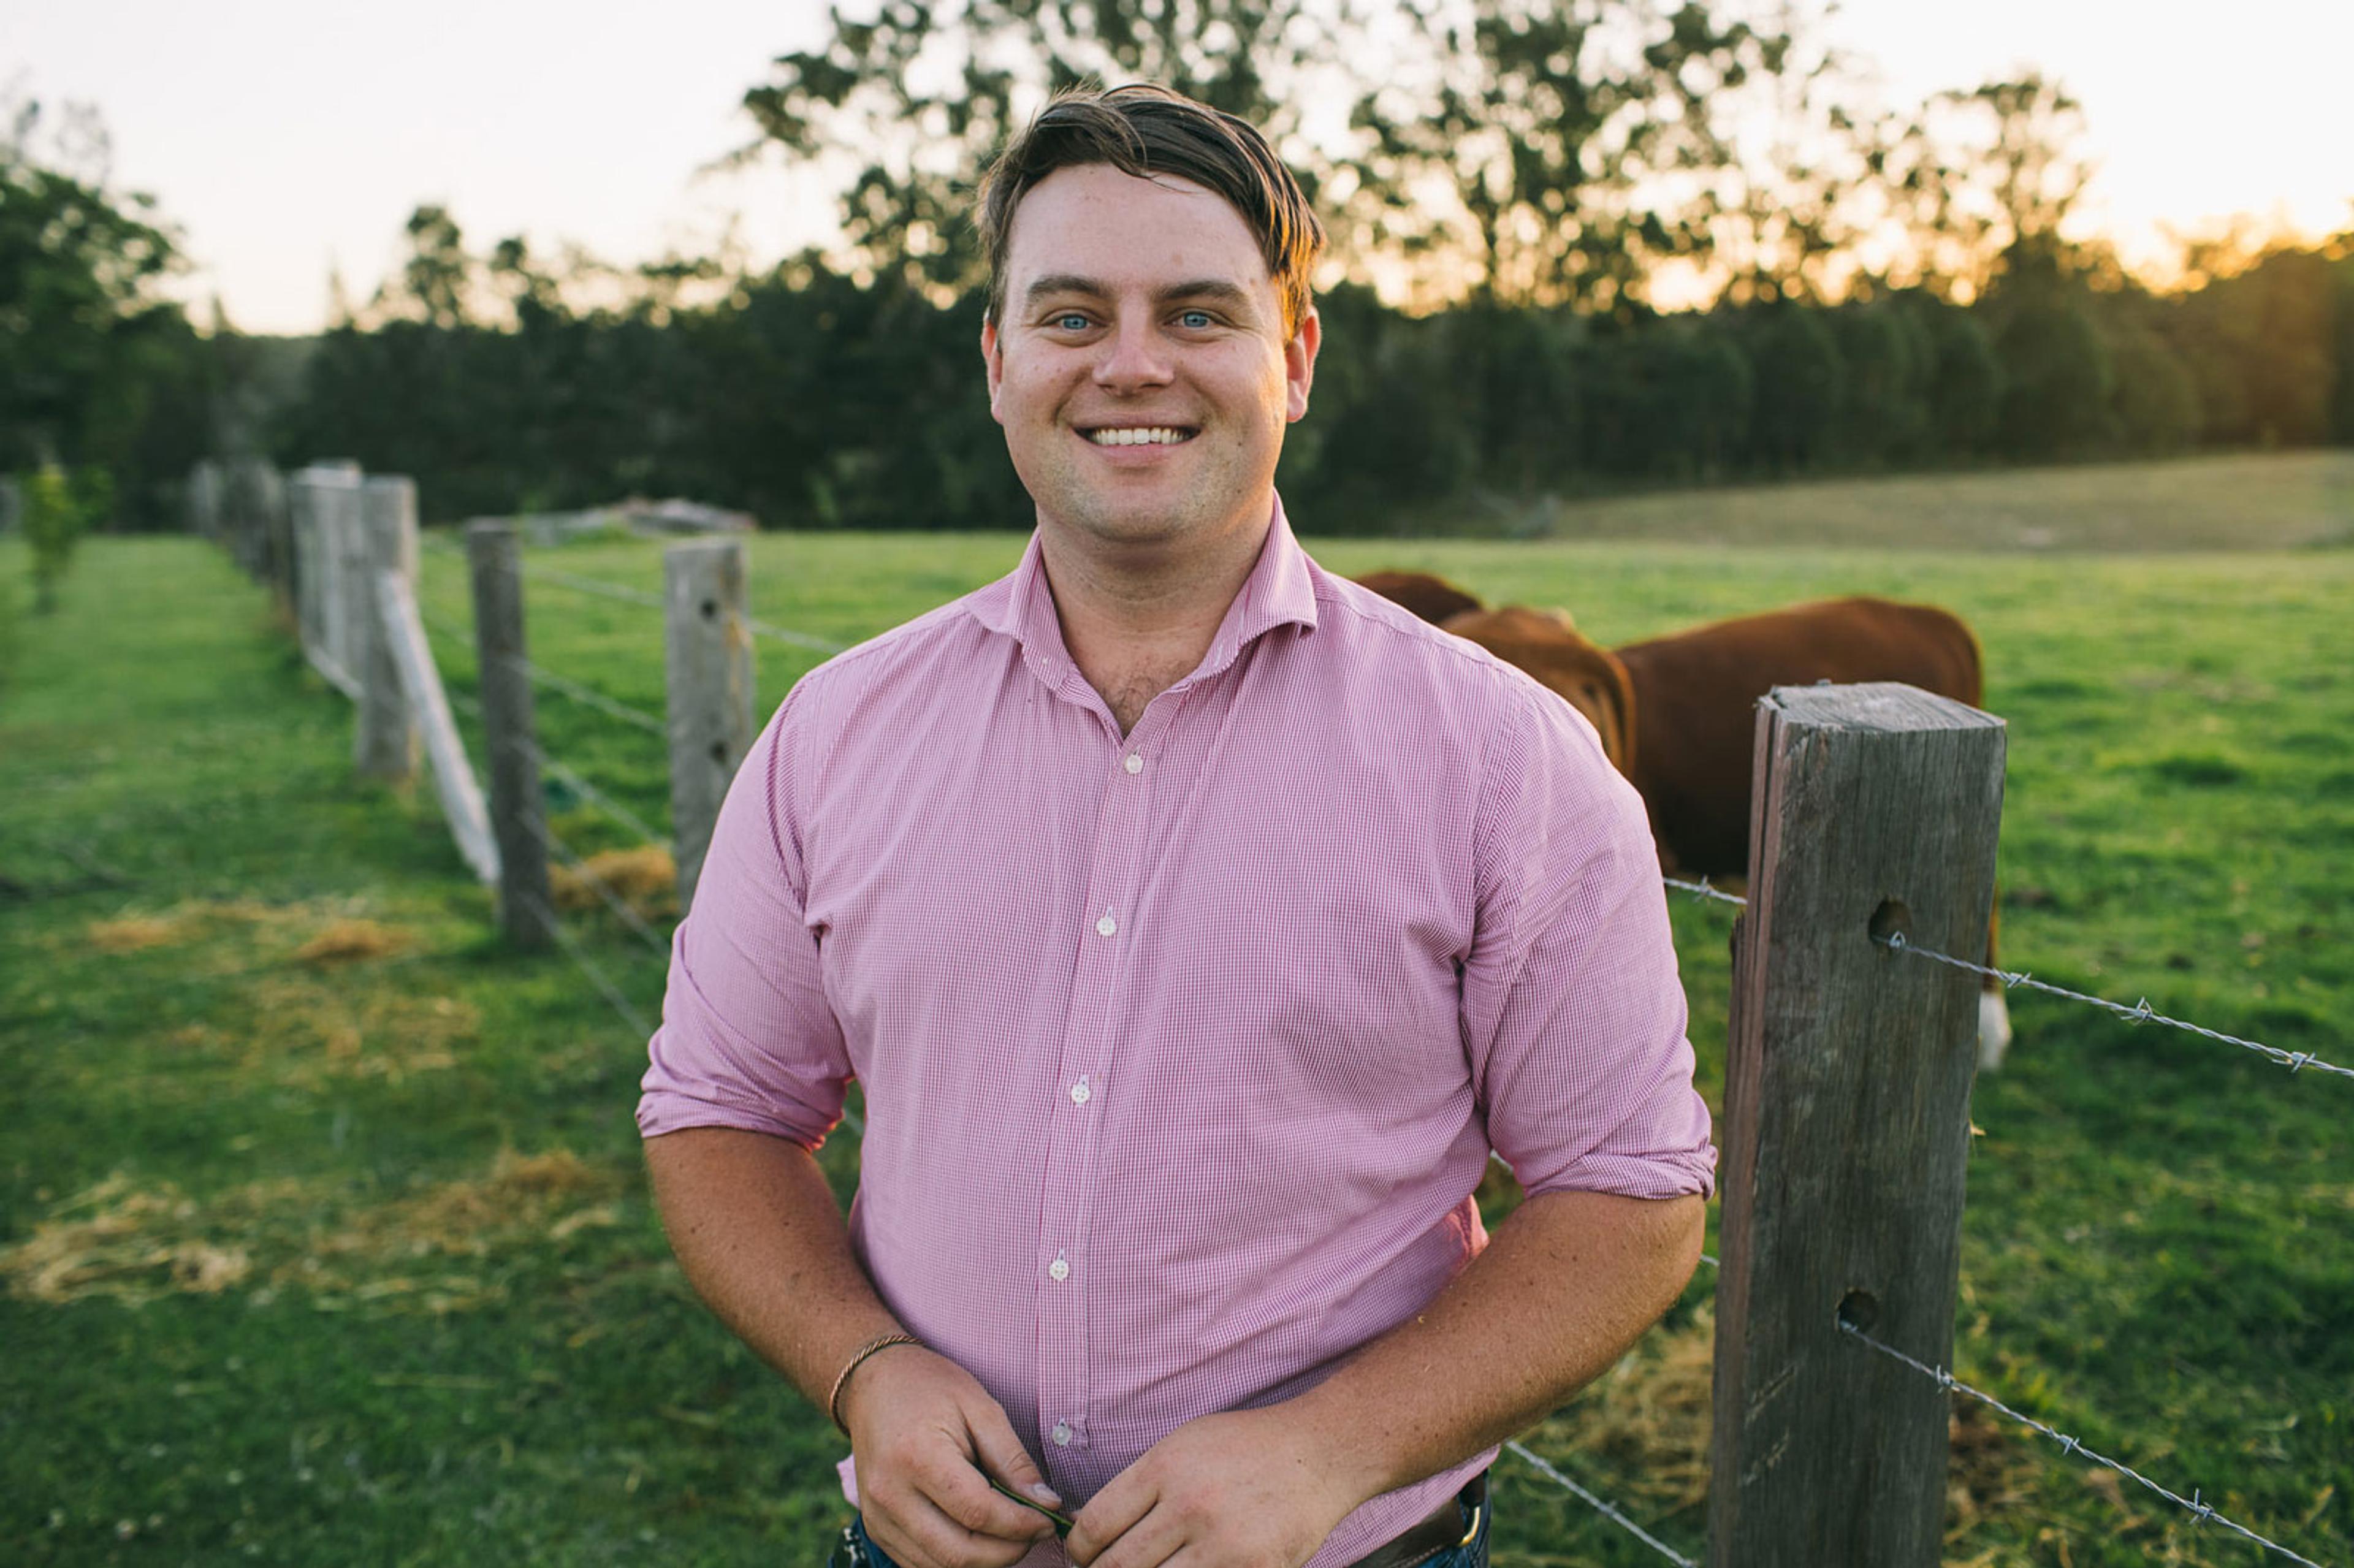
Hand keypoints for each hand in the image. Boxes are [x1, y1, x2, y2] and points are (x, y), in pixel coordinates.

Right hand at [840, 1344, 1064, 1567]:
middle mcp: (890, 1494)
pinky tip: (979, 1537)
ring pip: (941, 1566)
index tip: (1048, 1520)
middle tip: (1034, 1532)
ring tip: (1010, 1534)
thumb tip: (1047, 1505)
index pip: (978, 1513)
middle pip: (959, 1552)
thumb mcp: (981, 1409)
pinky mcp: (876, 1530)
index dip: (1020, 1525)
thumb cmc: (931, 1388)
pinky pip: (921, 1564)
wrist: (874, 1384)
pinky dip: (957, 1560)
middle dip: (1007, 1552)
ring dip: (985, 1561)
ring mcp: (878, 1517)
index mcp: (917, 1456)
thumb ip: (1013, 1461)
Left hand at [1066, 1409, 1358, 1567]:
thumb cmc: (1247, 1448)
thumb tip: (1093, 1531)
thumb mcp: (1185, 1445)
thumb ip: (1141, 1486)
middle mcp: (1189, 1504)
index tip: (1084, 1558)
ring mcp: (1222, 1542)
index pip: (1095, 1525)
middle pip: (1118, 1566)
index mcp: (1165, 1466)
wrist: (1319, 1452)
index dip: (1080, 1552)